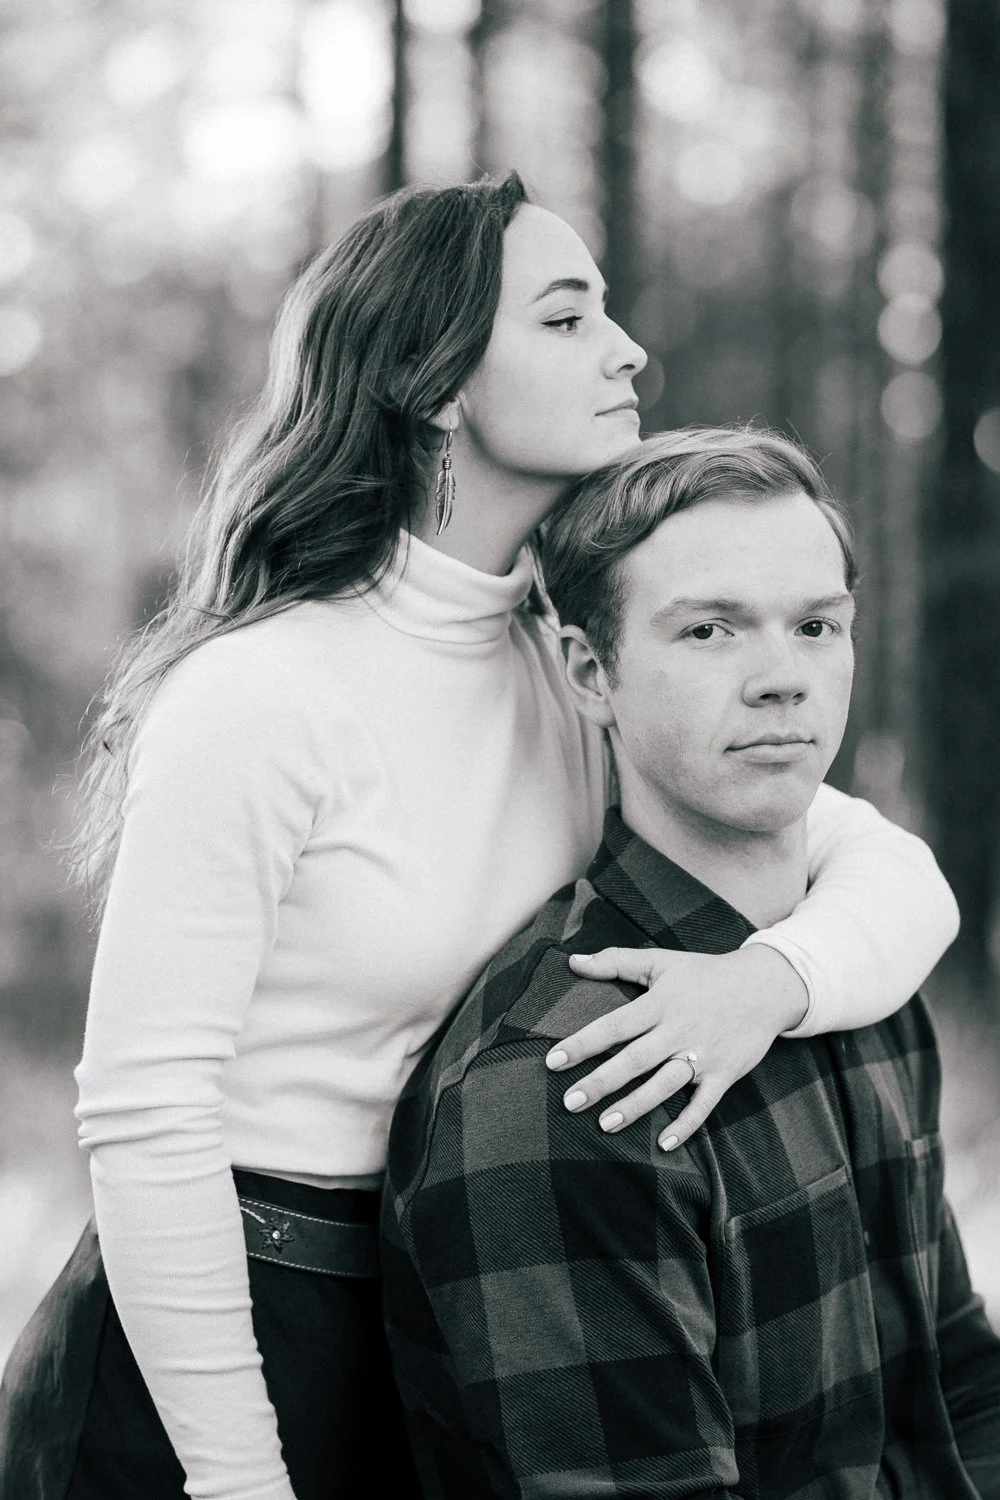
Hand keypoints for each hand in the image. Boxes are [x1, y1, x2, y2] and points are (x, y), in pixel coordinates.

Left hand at [545, 945, 808, 1150]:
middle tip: (570, 1103)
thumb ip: (615, 961)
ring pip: (665, 1084)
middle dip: (601, 1082)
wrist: (767, 986)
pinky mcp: (725, 1074)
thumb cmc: (705, 973)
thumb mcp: (661, 961)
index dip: (583, 1043)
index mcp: (660, 1003)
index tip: (554, 1061)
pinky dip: (687, 1125)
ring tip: (605, 1125)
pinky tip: (664, 1144)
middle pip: (635, 1060)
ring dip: (636, 1106)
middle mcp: (679, 1030)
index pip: (615, 1025)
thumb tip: (572, 961)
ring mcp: (703, 1055)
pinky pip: (704, 1104)